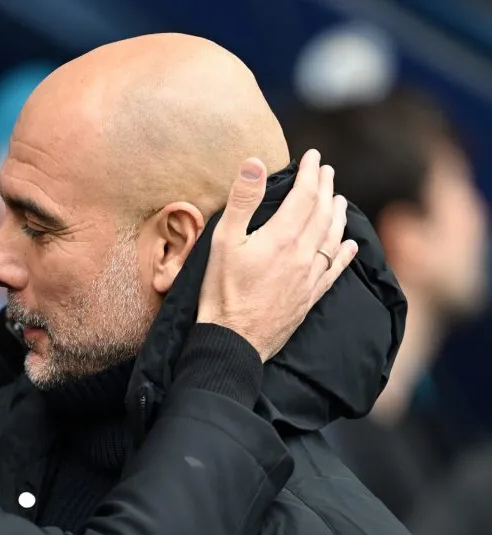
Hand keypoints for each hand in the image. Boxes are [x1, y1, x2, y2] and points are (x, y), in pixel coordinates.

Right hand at [197, 149, 356, 360]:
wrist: (234, 340)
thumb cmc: (222, 290)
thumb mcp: (223, 241)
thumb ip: (242, 200)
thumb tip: (255, 162)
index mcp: (283, 236)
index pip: (305, 194)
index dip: (310, 172)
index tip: (313, 156)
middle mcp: (304, 253)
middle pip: (322, 212)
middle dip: (326, 188)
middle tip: (327, 171)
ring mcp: (310, 276)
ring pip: (333, 237)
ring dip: (338, 214)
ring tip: (340, 199)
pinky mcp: (310, 296)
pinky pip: (336, 269)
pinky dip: (345, 253)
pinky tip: (350, 244)